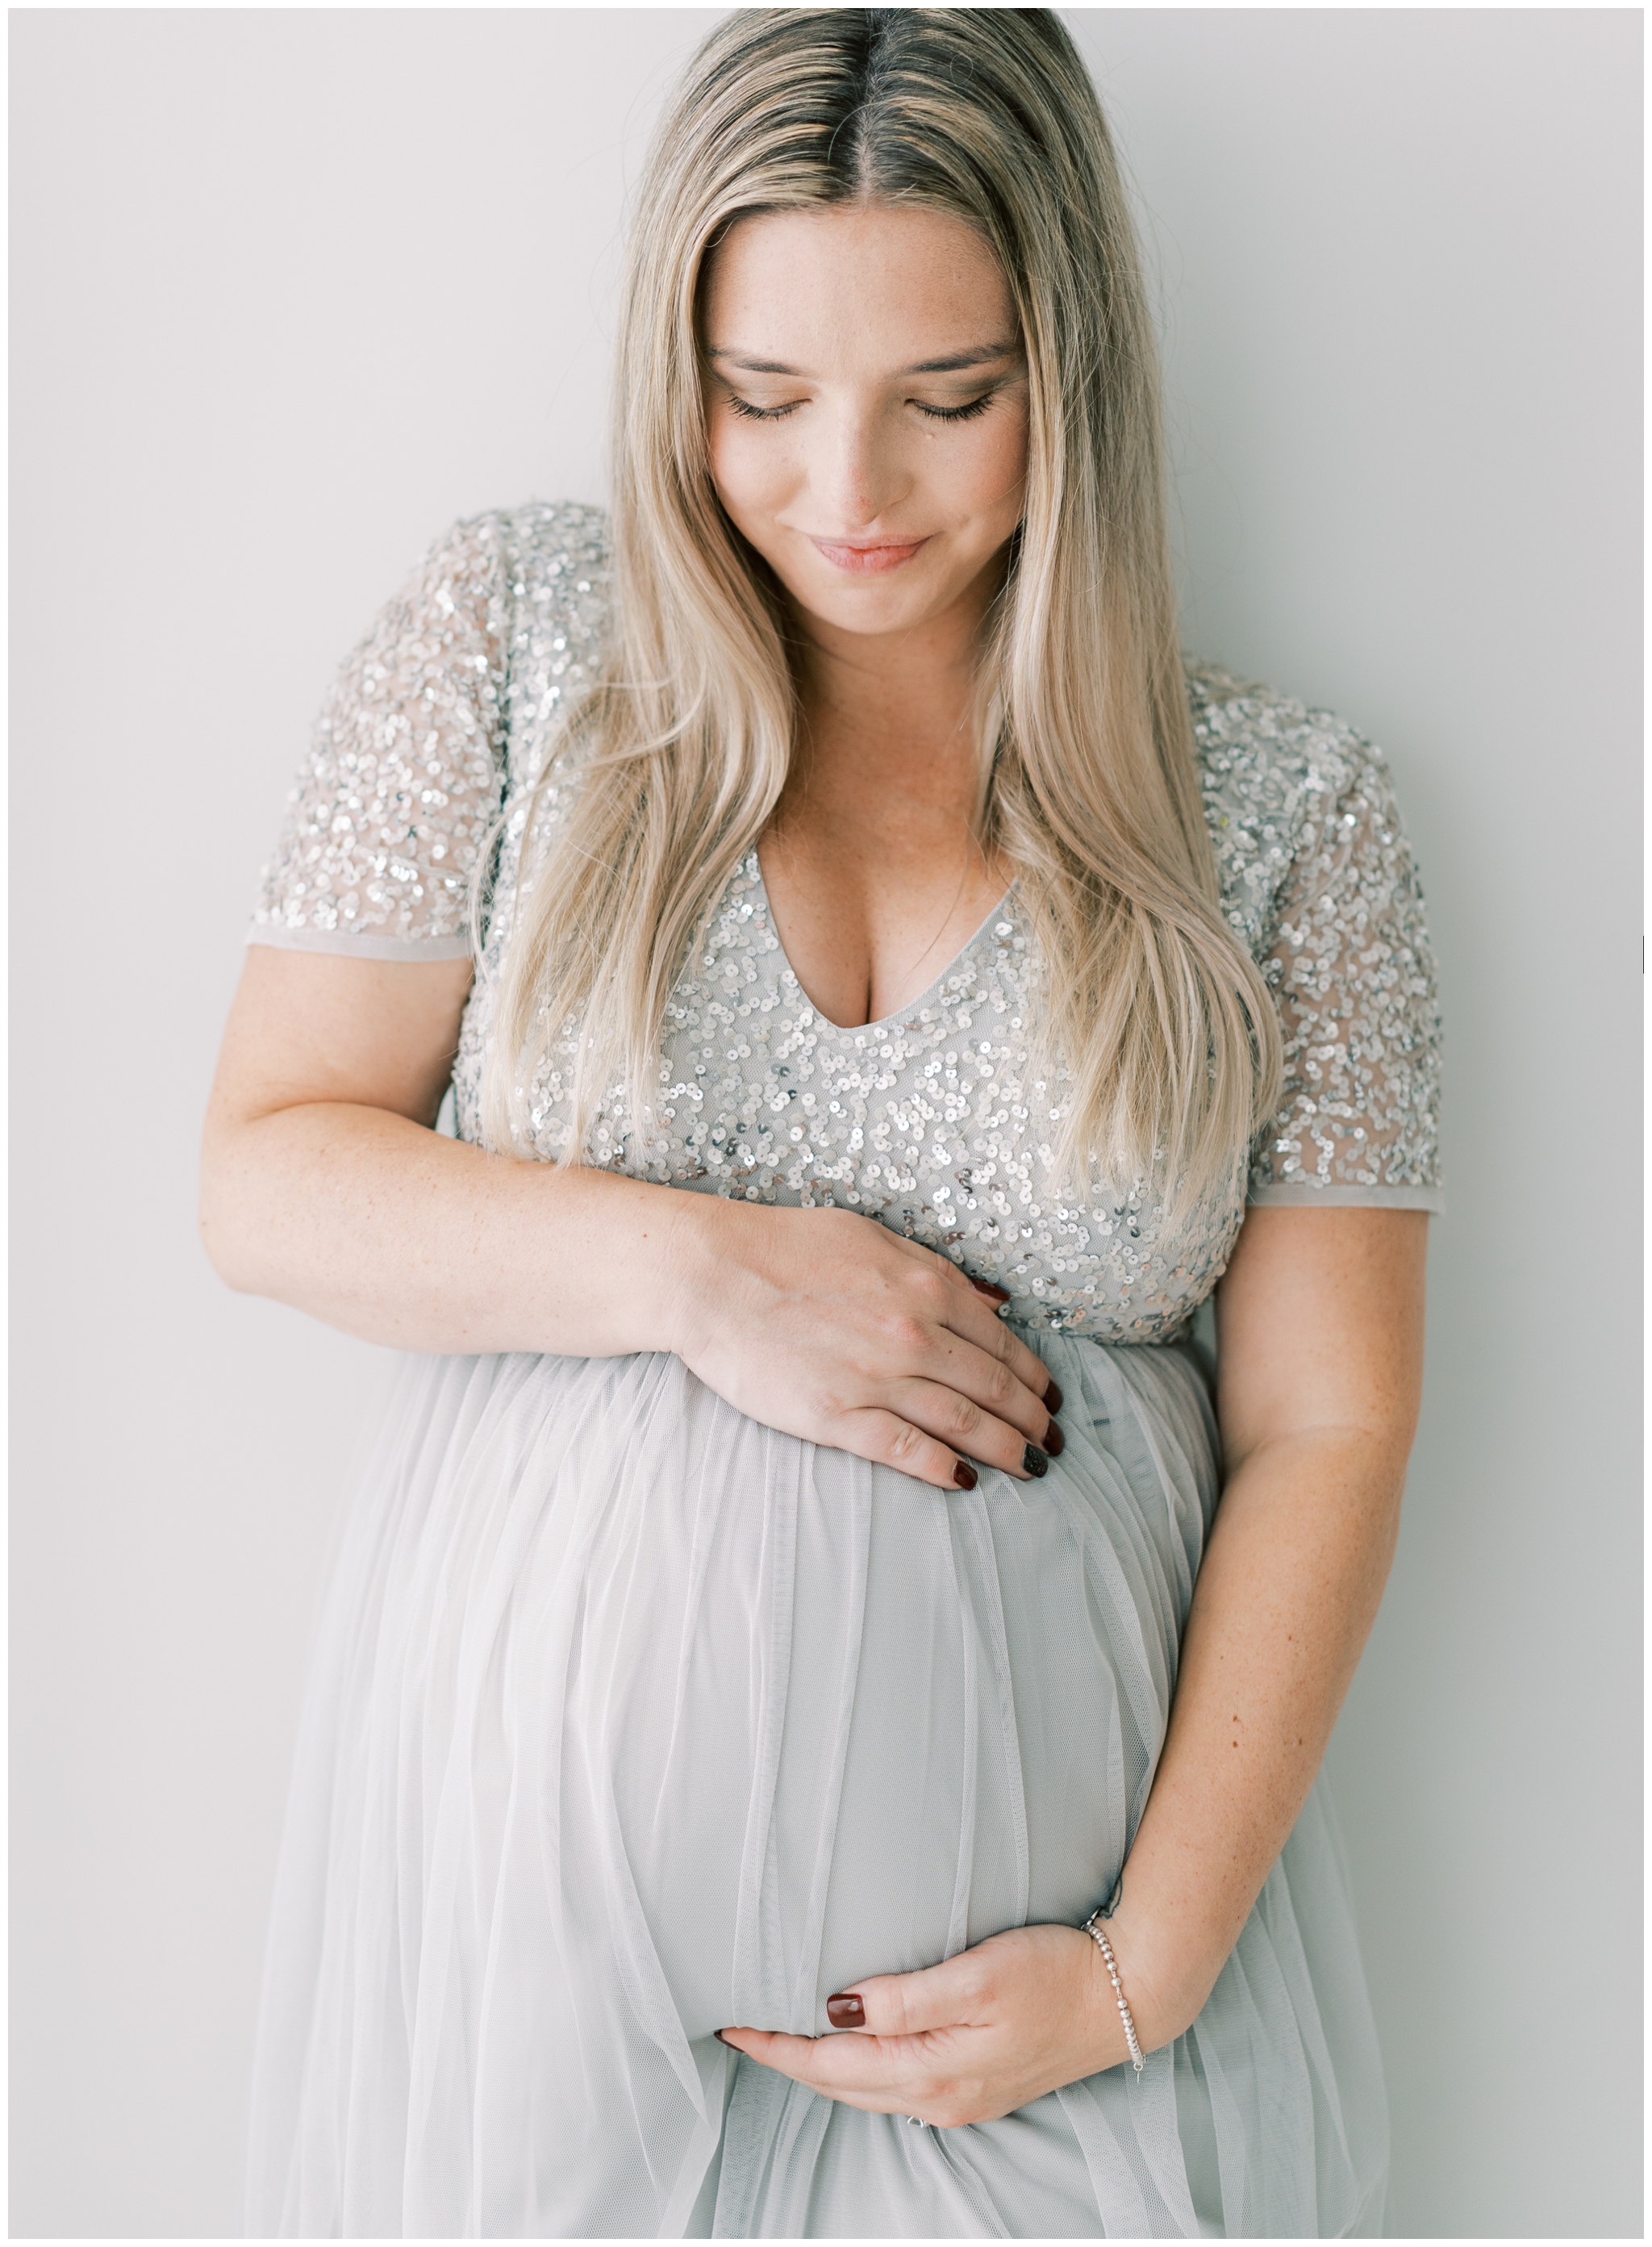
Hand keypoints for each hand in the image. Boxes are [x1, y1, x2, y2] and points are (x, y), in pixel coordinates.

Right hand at [668, 1201, 1062, 1490]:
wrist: (712, 1273)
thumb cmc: (787, 1246)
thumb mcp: (875, 1238)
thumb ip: (939, 1271)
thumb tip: (996, 1302)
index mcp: (927, 1287)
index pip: (1002, 1344)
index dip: (1034, 1377)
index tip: (1050, 1398)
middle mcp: (913, 1335)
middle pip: (993, 1388)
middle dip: (1032, 1420)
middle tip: (1051, 1443)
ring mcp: (878, 1378)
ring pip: (962, 1423)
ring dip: (1005, 1448)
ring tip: (1028, 1466)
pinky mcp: (837, 1416)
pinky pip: (906, 1451)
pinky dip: (943, 1468)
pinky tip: (964, 1481)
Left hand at [716, 1924, 1134, 2127]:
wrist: (1127, 1998)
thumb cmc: (1054, 1975)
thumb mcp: (977, 1976)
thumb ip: (905, 1999)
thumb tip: (839, 2010)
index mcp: (931, 2071)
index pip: (830, 2064)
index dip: (778, 2046)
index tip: (733, 2026)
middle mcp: (939, 2098)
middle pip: (841, 2086)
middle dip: (789, 2063)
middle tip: (743, 2031)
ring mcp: (961, 2100)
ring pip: (867, 2091)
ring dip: (822, 2070)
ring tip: (785, 2040)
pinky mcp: (979, 2088)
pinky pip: (898, 2088)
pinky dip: (862, 2072)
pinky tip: (856, 2051)